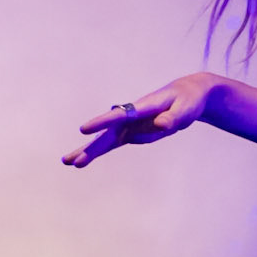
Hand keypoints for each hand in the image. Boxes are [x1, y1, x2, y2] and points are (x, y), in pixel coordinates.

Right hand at [63, 72, 214, 166]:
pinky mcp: (133, 132)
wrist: (187, 94)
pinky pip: (114, 144)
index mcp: (143, 107)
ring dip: (89, 151)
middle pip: (107, 133)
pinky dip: (99, 151)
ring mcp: (131, 125)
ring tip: (69, 163)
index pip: (120, 116)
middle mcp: (132, 116)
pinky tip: (83, 159)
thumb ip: (174, 117)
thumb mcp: (186, 109)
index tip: (83, 130)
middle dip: (90, 147)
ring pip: (106, 140)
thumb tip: (161, 125)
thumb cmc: (188, 100)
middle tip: (71, 161)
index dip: (101, 122)